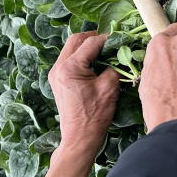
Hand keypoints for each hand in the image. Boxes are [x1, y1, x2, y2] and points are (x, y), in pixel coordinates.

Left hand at [33, 32, 120, 176]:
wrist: (79, 138)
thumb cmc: (95, 115)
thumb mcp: (109, 88)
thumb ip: (114, 66)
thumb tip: (120, 55)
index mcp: (69, 67)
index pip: (90, 43)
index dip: (107, 39)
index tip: (121, 38)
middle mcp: (58, 67)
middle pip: (75, 41)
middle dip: (93, 38)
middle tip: (110, 40)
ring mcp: (55, 74)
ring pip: (71, 49)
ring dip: (86, 47)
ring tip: (105, 50)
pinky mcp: (57, 81)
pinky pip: (69, 60)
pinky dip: (81, 57)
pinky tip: (95, 61)